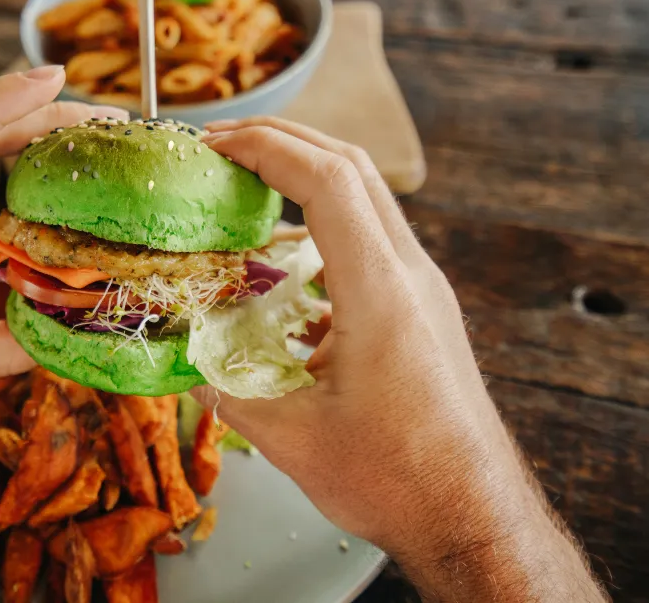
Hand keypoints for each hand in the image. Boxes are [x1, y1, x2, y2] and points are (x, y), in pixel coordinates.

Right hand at [194, 118, 605, 600]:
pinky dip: (323, 220)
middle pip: (352, 167)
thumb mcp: (291, 439)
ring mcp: (422, 288)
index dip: (267, 147)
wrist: (472, 515)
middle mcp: (410, 275)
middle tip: (221, 144)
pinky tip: (282, 257)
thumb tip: (182, 369)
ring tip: (245, 182)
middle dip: (284, 140)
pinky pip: (371, 237)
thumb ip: (226, 394)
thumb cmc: (395, 480)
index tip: (213, 142)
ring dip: (306, 174)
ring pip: (367, 197)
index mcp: (380, 293)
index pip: (327, 181)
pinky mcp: (422, 307)